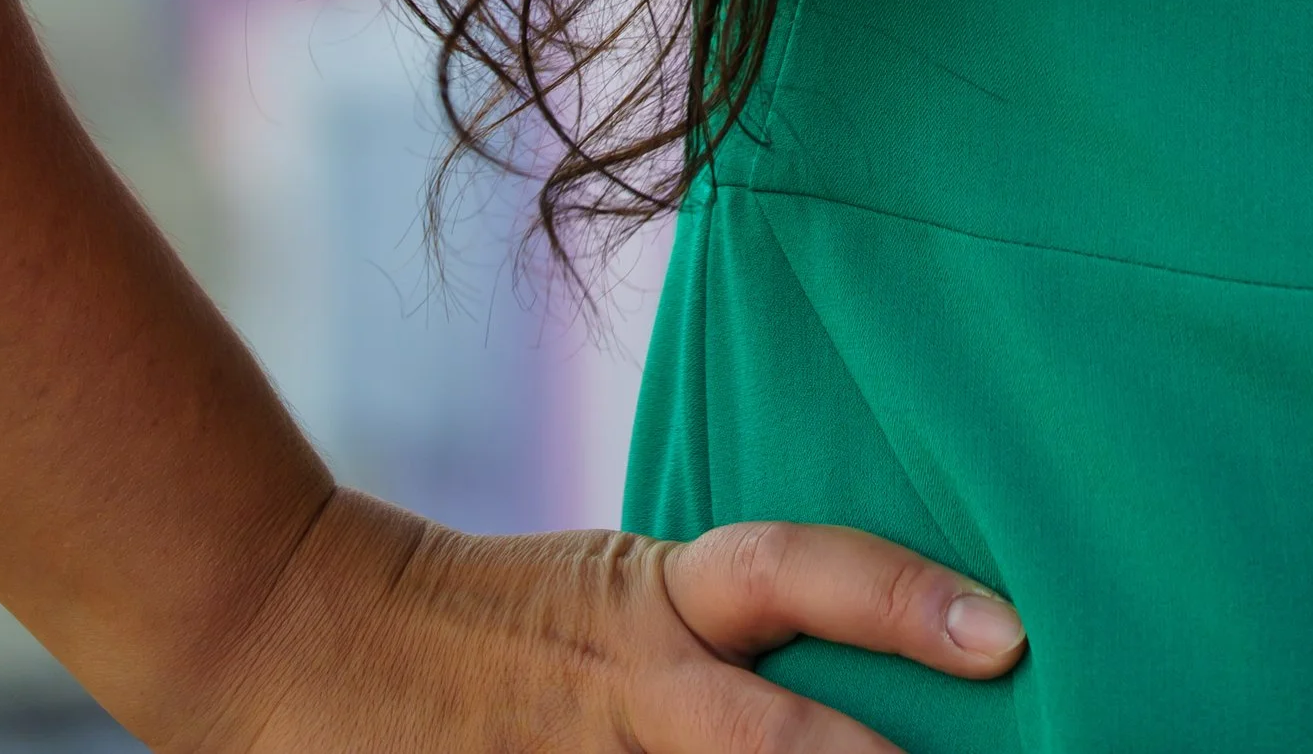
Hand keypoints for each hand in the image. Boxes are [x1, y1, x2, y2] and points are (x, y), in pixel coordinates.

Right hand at [175, 486, 1027, 753]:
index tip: (1012, 634)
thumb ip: (722, 633)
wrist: (301, 630)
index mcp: (655, 600)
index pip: (799, 576)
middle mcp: (633, 689)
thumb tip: (867, 679)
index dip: (907, 601)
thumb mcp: (616, 594)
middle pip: (781, 746)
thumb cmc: (488, 613)